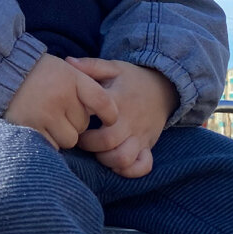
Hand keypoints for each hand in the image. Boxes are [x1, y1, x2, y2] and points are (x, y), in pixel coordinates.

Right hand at [4, 53, 117, 150]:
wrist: (3, 71)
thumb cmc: (40, 72)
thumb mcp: (67, 69)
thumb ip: (88, 87)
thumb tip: (111, 115)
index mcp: (72, 79)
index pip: (103, 102)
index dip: (110, 115)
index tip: (109, 120)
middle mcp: (60, 97)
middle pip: (83, 126)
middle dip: (75, 123)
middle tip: (62, 113)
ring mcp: (43, 114)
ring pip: (69, 139)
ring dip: (63, 135)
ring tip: (50, 121)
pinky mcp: (29, 128)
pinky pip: (51, 146)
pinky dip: (49, 141)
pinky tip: (41, 129)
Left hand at [66, 57, 177, 178]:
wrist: (164, 87)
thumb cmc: (131, 79)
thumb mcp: (113, 67)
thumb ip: (90, 66)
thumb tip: (67, 62)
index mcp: (119, 100)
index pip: (99, 114)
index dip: (82, 121)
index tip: (72, 120)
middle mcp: (131, 120)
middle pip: (108, 142)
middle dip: (90, 146)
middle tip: (81, 140)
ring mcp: (141, 135)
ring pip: (124, 158)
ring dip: (107, 160)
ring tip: (98, 153)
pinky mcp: (148, 146)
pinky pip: (143, 166)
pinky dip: (129, 171)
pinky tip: (117, 165)